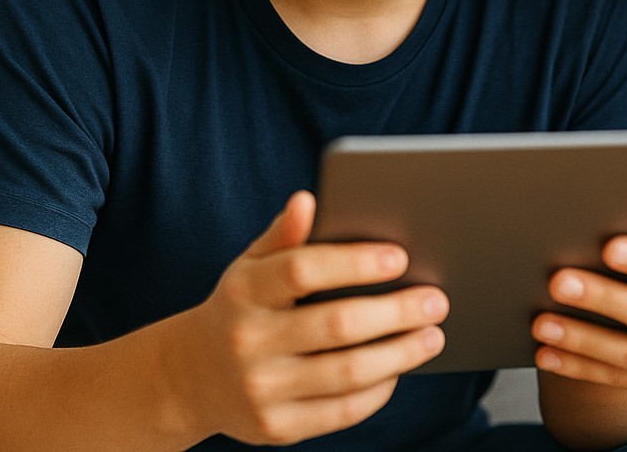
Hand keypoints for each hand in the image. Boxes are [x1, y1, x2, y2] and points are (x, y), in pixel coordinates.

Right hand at [165, 192, 447, 445]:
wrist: (189, 378)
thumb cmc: (240, 308)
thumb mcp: (250, 267)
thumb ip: (282, 235)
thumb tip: (307, 199)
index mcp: (244, 291)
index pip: (303, 270)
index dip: (355, 262)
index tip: (401, 257)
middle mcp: (247, 341)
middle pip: (337, 325)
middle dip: (397, 312)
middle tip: (436, 300)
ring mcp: (260, 389)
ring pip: (348, 372)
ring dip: (401, 353)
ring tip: (433, 335)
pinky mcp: (276, 428)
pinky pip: (342, 411)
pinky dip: (379, 390)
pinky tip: (400, 369)